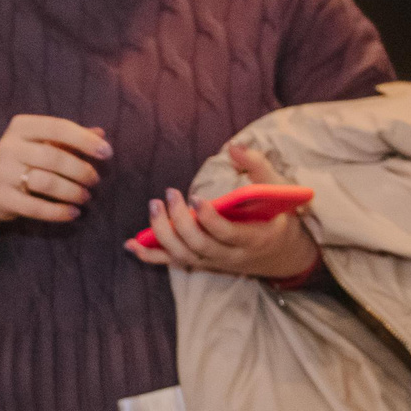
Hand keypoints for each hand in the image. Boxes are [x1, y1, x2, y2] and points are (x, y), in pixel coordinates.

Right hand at [0, 116, 112, 225]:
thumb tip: (101, 134)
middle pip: (54, 157)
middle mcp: (8, 146)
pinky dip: (58, 212)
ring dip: (72, 191)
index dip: (85, 140)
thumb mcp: (42, 144)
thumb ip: (70, 139)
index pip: (58, 128)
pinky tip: (73, 213)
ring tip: (85, 196)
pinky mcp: (2, 197)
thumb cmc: (24, 160)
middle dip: (81, 170)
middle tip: (95, 180)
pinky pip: (35, 207)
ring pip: (46, 182)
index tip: (107, 153)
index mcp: (21, 126)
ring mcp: (3, 172)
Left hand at [127, 142, 319, 280]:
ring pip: (183, 256)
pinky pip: (173, 263)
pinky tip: (131, 244)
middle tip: (169, 195)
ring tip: (154, 206)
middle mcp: (231, 256)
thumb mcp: (277, 189)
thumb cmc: (277, 214)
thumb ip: (257, 166)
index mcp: (254, 237)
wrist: (280, 251)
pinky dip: (150, 256)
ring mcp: (213, 262)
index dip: (210, 219)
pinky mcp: (200, 262)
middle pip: (200, 246)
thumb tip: (234, 147)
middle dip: (180, 223)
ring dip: (162, 234)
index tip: (195, 198)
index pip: (228, 234)